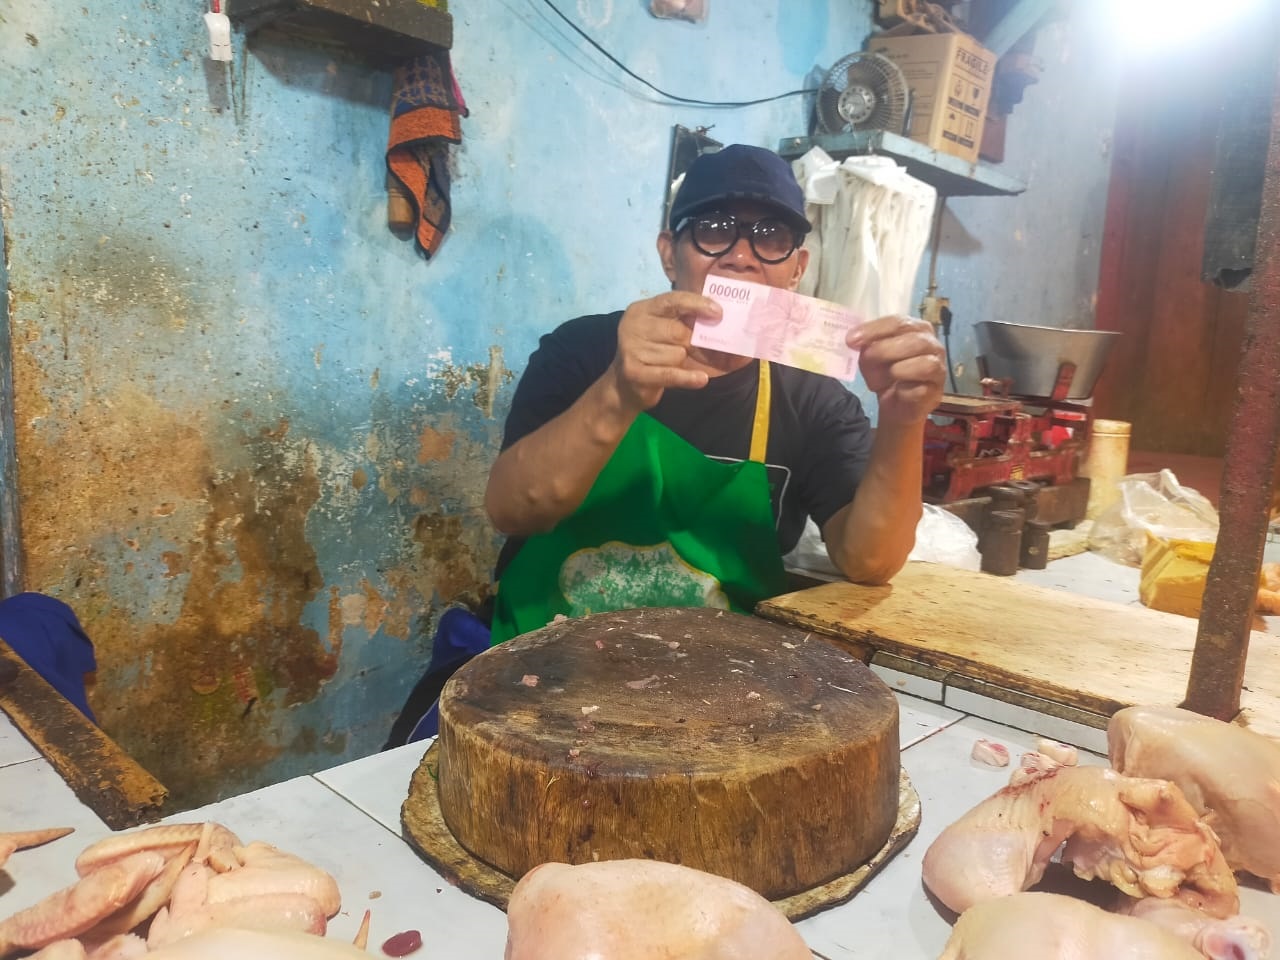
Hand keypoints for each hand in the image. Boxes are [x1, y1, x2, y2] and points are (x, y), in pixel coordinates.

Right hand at [609, 291, 720, 412]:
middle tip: (697, 351)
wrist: (623, 386)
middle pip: (678, 332)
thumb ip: (686, 322)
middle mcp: (634, 325)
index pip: (672, 300)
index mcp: (642, 310)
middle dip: (693, 344)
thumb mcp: (664, 332)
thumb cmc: (652, 354)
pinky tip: (700, 379)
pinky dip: (688, 377)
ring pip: (677, 354)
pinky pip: (671, 373)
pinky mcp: (634, 372)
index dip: (697, 304)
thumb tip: (720, 318)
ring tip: (670, 366)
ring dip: (682, 363)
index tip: (718, 312)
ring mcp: (631, 349)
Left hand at [849, 315, 945, 424]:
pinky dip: (906, 391)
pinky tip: (898, 391)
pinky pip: (922, 389)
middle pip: (915, 339)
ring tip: (888, 375)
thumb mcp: (871, 358)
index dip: (874, 329)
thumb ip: (866, 346)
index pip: (898, 322)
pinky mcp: (936, 392)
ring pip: (926, 364)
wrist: (897, 404)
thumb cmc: (886, 375)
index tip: (851, 339)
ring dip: (899, 369)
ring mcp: (938, 368)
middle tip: (867, 357)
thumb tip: (854, 340)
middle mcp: (931, 344)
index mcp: (915, 329)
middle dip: (886, 348)